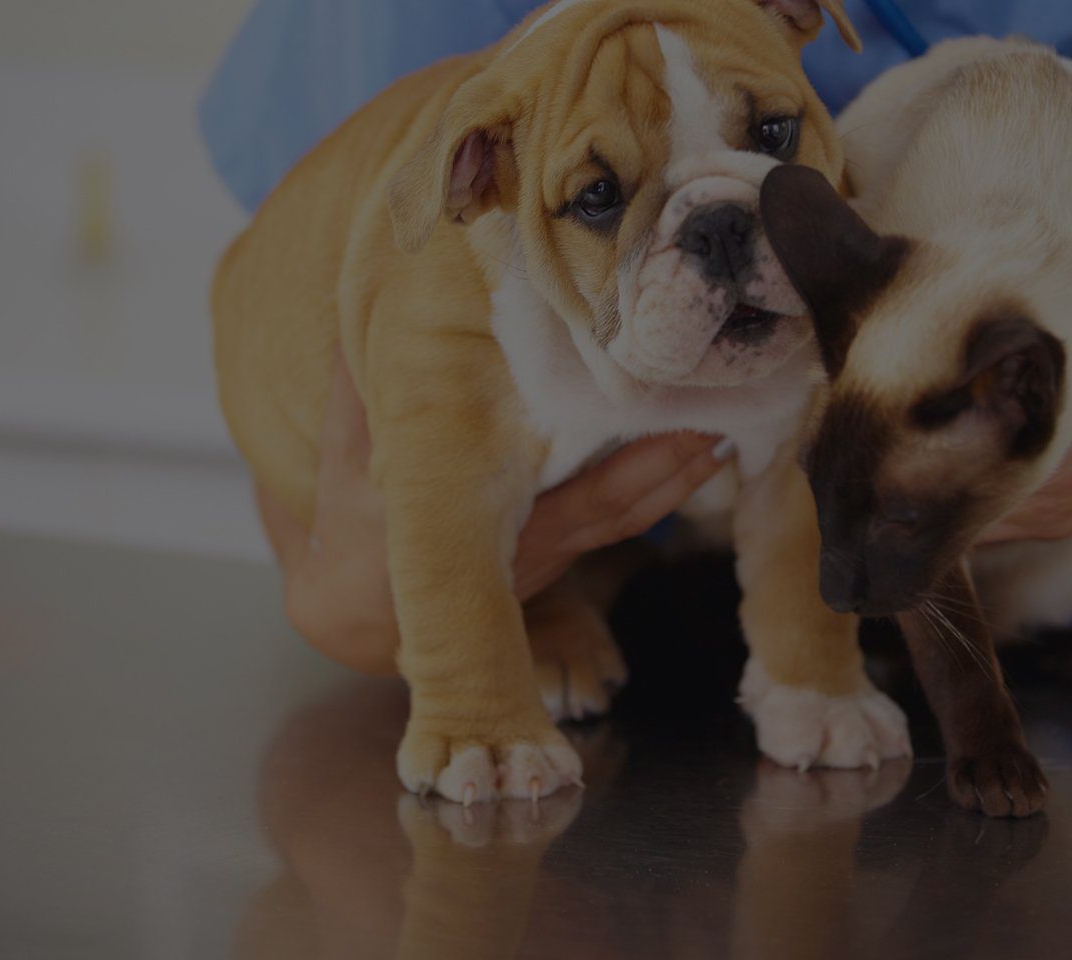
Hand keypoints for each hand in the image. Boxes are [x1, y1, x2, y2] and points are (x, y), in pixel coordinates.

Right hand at [255, 351, 730, 675]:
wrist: (363, 615)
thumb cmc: (354, 527)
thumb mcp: (348, 463)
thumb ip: (357, 399)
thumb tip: (362, 331)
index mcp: (483, 525)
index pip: (574, 501)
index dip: (630, 470)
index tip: (663, 424)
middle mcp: (529, 547)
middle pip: (618, 508)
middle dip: (671, 465)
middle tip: (719, 417)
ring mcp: (549, 553)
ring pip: (627, 518)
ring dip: (678, 476)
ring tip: (722, 427)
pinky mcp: (559, 551)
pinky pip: (620, 521)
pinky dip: (660, 490)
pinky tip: (695, 454)